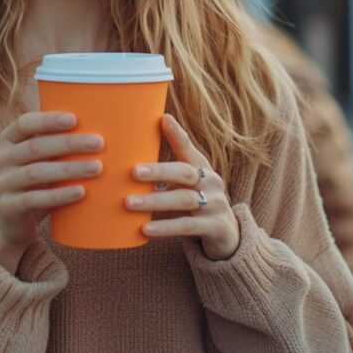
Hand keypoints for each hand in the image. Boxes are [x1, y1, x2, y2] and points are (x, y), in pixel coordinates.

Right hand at [0, 111, 103, 272]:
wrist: (10, 222)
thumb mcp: (40, 160)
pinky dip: (59, 195)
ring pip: (36, 173)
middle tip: (99, 143)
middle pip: (35, 147)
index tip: (75, 119)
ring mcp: (2, 183)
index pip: (25, 123)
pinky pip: (33, 199)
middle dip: (69, 143)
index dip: (49, 120)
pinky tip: (81, 192)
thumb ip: (57, 145)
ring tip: (97, 167)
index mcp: (8, 140)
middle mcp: (1, 158)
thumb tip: (102, 128)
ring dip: (69, 169)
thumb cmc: (35, 183)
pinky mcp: (7, 207)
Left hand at [126, 114, 239, 259]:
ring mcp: (216, 204)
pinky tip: (145, 229)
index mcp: (201, 167)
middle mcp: (211, 182)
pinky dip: (166, 227)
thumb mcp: (184, 183)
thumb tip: (126, 156)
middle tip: (133, 171)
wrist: (227, 233)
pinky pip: (187, 226)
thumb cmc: (195, 201)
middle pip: (184, 173)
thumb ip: (164, 172)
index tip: (162, 119)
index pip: (188, 147)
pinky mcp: (216, 227)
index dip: (177, 134)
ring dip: (155, 201)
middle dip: (158, 171)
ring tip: (129, 203)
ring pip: (184, 200)